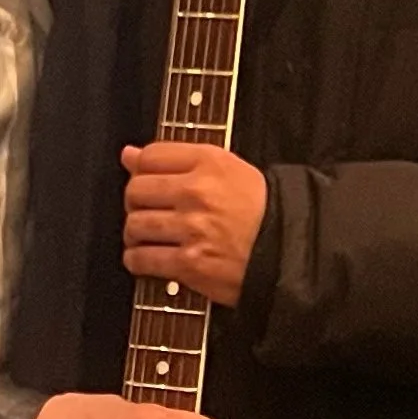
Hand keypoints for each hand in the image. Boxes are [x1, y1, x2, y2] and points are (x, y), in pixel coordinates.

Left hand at [121, 142, 270, 309]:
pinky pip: (143, 260)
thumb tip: (128, 155)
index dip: (139, 170)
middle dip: (134, 204)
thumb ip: (178, 158)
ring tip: (148, 238)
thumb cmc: (261, 212)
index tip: (145, 182)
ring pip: (135, 225)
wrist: (288, 252)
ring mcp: (193, 229)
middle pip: (136, 190)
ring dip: (135, 234)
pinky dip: (138, 261)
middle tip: (145, 211)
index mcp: (210, 163)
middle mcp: (198, 192)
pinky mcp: (190, 264)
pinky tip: (147, 260)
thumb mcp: (228, 170)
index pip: (151, 156)